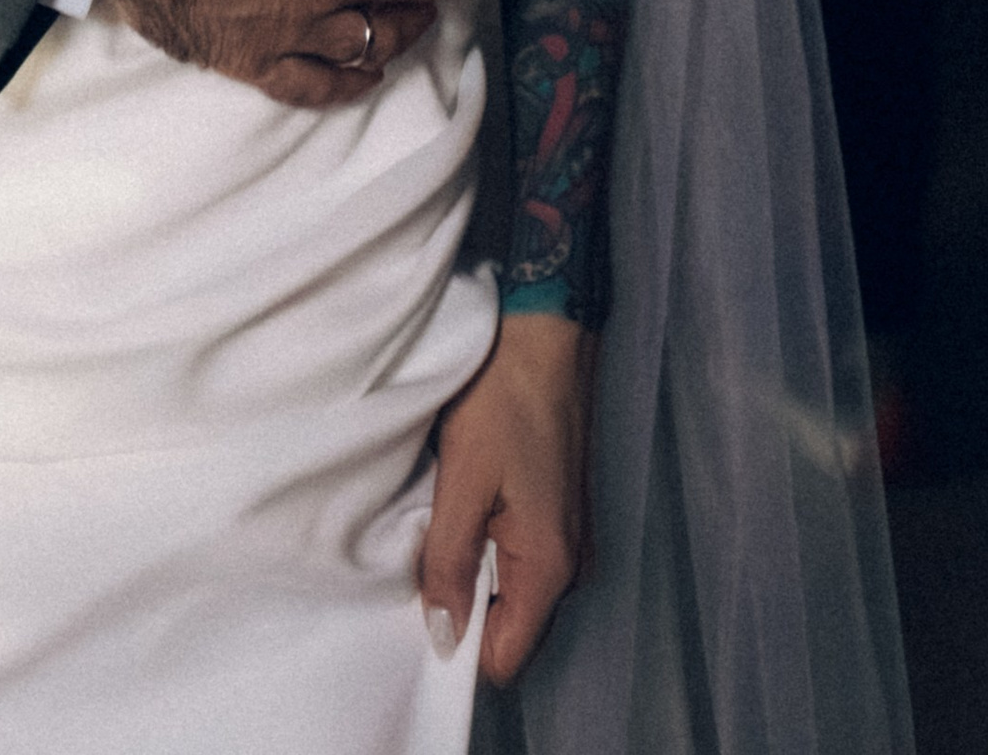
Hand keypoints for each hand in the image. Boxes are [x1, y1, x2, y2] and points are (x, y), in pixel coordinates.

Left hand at [421, 309, 593, 685]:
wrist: (545, 333)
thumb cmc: (504, 398)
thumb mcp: (464, 479)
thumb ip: (449, 561)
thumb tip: (442, 636)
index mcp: (549, 566)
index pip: (506, 654)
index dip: (460, 644)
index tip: (418, 612)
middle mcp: (569, 565)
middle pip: (508, 623)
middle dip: (462, 603)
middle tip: (420, 558)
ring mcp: (566, 538)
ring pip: (508, 587)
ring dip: (471, 567)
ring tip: (437, 524)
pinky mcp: (556, 511)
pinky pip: (516, 554)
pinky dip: (485, 541)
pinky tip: (460, 505)